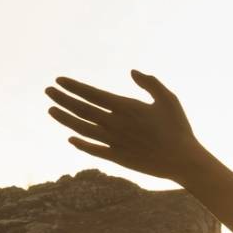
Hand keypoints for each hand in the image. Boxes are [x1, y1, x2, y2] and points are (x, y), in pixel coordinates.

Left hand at [45, 71, 212, 182]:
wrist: (183, 160)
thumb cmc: (178, 127)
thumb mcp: (168, 99)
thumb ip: (150, 83)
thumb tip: (132, 71)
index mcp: (126, 107)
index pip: (92, 94)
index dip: (74, 86)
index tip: (59, 80)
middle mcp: (116, 124)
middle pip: (82, 109)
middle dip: (62, 99)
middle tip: (48, 91)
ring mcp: (115, 142)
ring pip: (83, 128)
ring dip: (64, 119)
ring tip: (51, 110)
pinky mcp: (118, 158)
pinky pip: (94, 150)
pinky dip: (80, 144)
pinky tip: (70, 138)